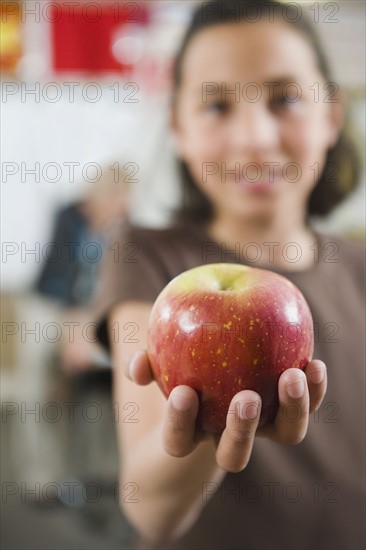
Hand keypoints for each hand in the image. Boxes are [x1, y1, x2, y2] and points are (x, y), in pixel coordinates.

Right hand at [126, 351, 326, 472]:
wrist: (211, 393)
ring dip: (291, 410)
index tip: (183, 392)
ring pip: (282, 435)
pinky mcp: (286, 410)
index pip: (179, 442)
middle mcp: (228, 438)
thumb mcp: (157, 369)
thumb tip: (137, 362)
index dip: (180, 422)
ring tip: (292, 375)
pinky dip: (314, 391)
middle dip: (241, 430)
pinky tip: (314, 364)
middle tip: (245, 397)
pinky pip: (305, 407)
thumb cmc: (178, 377)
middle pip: (235, 455)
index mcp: (191, 434)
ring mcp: (262, 427)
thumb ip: (143, 366)